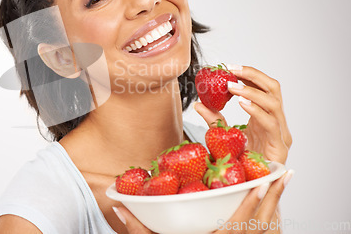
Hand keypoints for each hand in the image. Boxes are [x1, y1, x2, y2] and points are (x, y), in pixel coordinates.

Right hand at [112, 170, 293, 233]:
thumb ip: (137, 228)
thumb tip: (119, 206)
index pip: (238, 225)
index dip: (251, 203)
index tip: (259, 183)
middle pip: (263, 225)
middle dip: (274, 198)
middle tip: (284, 175)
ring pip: (269, 231)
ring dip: (277, 206)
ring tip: (281, 184)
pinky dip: (272, 222)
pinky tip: (273, 208)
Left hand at [194, 65, 291, 163]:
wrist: (249, 187)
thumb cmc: (241, 162)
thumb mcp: (225, 135)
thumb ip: (215, 120)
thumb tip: (198, 103)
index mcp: (266, 116)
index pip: (263, 86)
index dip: (249, 74)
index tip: (228, 67)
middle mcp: (277, 122)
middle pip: (273, 88)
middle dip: (253, 75)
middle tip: (231, 70)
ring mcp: (280, 134)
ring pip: (273, 102)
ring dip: (251, 91)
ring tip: (231, 86)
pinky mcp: (279, 147)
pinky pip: (270, 123)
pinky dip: (256, 110)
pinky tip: (242, 104)